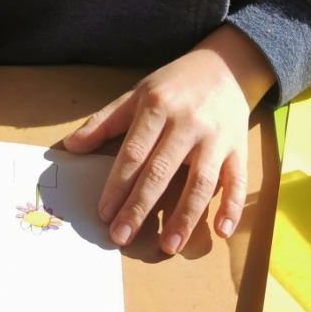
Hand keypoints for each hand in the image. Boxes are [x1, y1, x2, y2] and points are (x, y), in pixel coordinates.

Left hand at [64, 26, 274, 254]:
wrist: (225, 65)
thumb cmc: (174, 85)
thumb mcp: (137, 94)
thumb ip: (105, 121)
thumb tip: (72, 147)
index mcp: (158, 107)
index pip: (133, 153)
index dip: (118, 185)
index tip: (104, 213)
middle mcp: (187, 123)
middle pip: (161, 171)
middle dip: (140, 207)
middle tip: (122, 237)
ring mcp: (216, 138)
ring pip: (200, 183)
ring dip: (185, 217)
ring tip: (168, 246)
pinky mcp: (239, 149)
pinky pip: (237, 181)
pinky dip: (232, 207)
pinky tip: (222, 232)